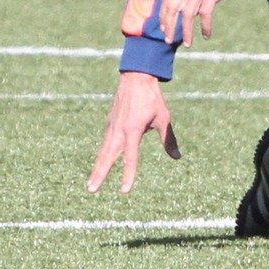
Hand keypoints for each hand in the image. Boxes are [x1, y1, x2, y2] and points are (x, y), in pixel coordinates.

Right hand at [87, 71, 180, 193]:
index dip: (128, 175)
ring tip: (91, 184)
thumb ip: (168, 140)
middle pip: (108, 157)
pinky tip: (101, 163)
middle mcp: (119, 130)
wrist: (136, 78)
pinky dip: (102, 154)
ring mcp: (112, 126)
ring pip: (103, 151)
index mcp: (133, 130)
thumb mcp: (164, 119)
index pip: (131, 158)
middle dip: (99, 174)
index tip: (125, 191)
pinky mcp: (110, 122)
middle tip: (91, 190)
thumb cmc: (152, 99)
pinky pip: (106, 142)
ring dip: (97, 168)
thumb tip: (177, 157)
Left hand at [159, 0, 261, 45]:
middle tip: (169, 41)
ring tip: (188, 44)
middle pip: (172, 7)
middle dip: (169, 25)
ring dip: (186, 31)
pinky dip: (205, 25)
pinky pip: (206, 12)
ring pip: (187, 13)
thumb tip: (192, 5)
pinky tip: (207, 34)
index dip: (163, 15)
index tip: (164, 28)